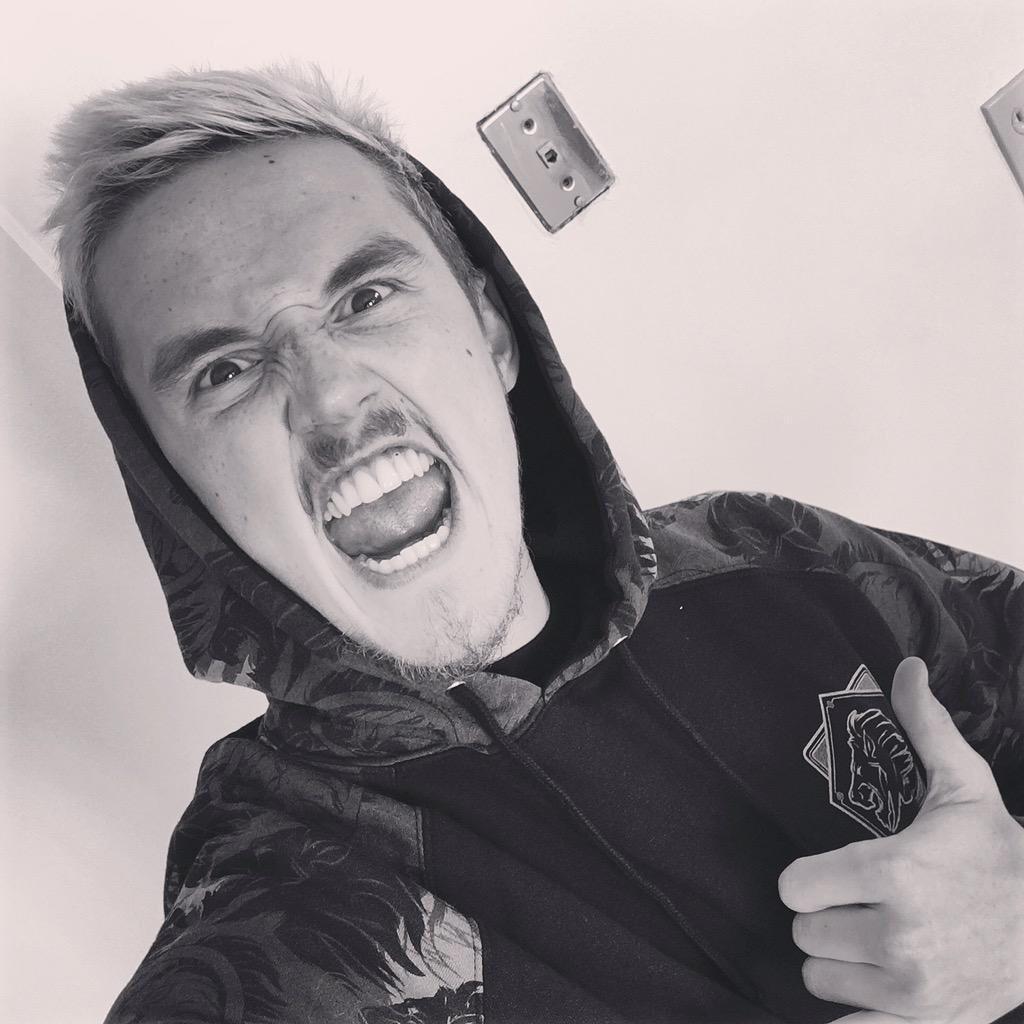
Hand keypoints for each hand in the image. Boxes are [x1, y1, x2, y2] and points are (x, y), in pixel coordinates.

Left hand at [778, 657, 1023, 1023]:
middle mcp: (898, 934)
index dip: (806, 878)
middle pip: (803, 930)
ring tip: (875, 941)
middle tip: (861, 906)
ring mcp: (911, 989)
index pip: (794, 887)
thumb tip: (907, 667)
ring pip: (819, 978)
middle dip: (824, 916)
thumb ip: (926, 725)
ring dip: (837, 962)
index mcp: (895, 871)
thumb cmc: (998, 852)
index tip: (830, 874)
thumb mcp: (964, 784)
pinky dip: (850, 1015)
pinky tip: (863, 992)